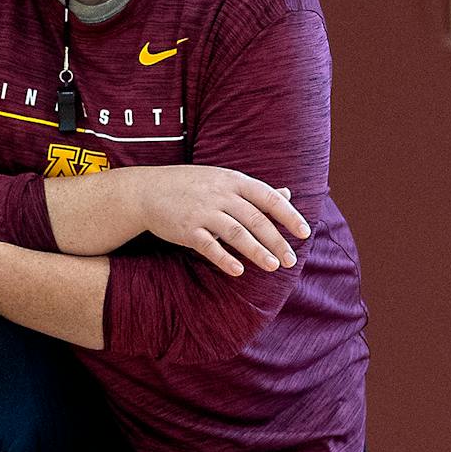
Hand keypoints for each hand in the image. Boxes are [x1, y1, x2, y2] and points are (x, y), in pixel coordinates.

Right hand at [129, 164, 309, 277]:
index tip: (304, 232)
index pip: (268, 198)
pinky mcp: (186, 229)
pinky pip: (208, 245)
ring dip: (257, 251)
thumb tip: (287, 194)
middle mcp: (221, 194)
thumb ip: (255, 191)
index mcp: (234, 181)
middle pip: (256, 219)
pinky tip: (238, 271)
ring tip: (273, 266)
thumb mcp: (224, 180)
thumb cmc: (192, 185)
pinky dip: (224, 258)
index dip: (288, 215)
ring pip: (236, 232)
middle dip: (276, 240)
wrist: (146, 190)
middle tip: (291, 260)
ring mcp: (203, 211)